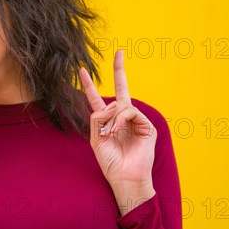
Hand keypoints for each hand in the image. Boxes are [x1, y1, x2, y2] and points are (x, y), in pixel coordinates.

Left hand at [79, 50, 156, 214]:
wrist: (124, 178)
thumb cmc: (110, 162)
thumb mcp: (96, 138)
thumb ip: (98, 118)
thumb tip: (112, 104)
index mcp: (108, 121)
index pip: (97, 98)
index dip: (89, 85)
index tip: (82, 70)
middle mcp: (122, 118)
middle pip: (121, 89)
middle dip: (119, 69)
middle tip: (119, 51)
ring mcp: (136, 121)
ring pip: (120, 105)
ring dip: (111, 118)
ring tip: (110, 134)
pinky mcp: (146, 126)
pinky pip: (129, 111)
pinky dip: (120, 120)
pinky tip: (117, 132)